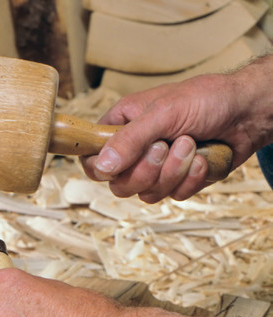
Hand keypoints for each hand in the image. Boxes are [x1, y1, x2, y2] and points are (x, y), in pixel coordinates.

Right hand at [82, 59, 272, 202]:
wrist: (246, 112)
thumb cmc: (205, 99)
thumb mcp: (162, 113)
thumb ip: (129, 140)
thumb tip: (101, 167)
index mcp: (122, 126)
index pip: (91, 158)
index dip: (99, 169)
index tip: (116, 165)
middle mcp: (135, 150)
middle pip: (119, 185)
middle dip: (146, 171)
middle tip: (164, 147)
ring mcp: (156, 169)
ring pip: (147, 194)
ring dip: (173, 172)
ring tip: (190, 144)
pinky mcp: (177, 182)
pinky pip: (173, 197)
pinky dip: (190, 179)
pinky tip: (201, 159)